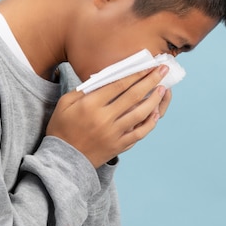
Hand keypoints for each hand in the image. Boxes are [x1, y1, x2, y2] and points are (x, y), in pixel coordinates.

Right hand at [46, 65, 172, 167]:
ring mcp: (113, 133)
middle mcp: (104, 118)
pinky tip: (156, 113)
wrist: (61, 160)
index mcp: (90, 105)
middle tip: (163, 70)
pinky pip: (139, 133)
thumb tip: (106, 78)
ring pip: (140, 114)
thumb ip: (83, 90)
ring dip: (154, 100)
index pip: (119, 85)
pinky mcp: (118, 146)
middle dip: (151, 80)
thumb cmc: (62, 128)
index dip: (136, 74)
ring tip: (163, 88)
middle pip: (133, 96)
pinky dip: (150, 123)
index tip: (148, 65)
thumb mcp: (64, 104)